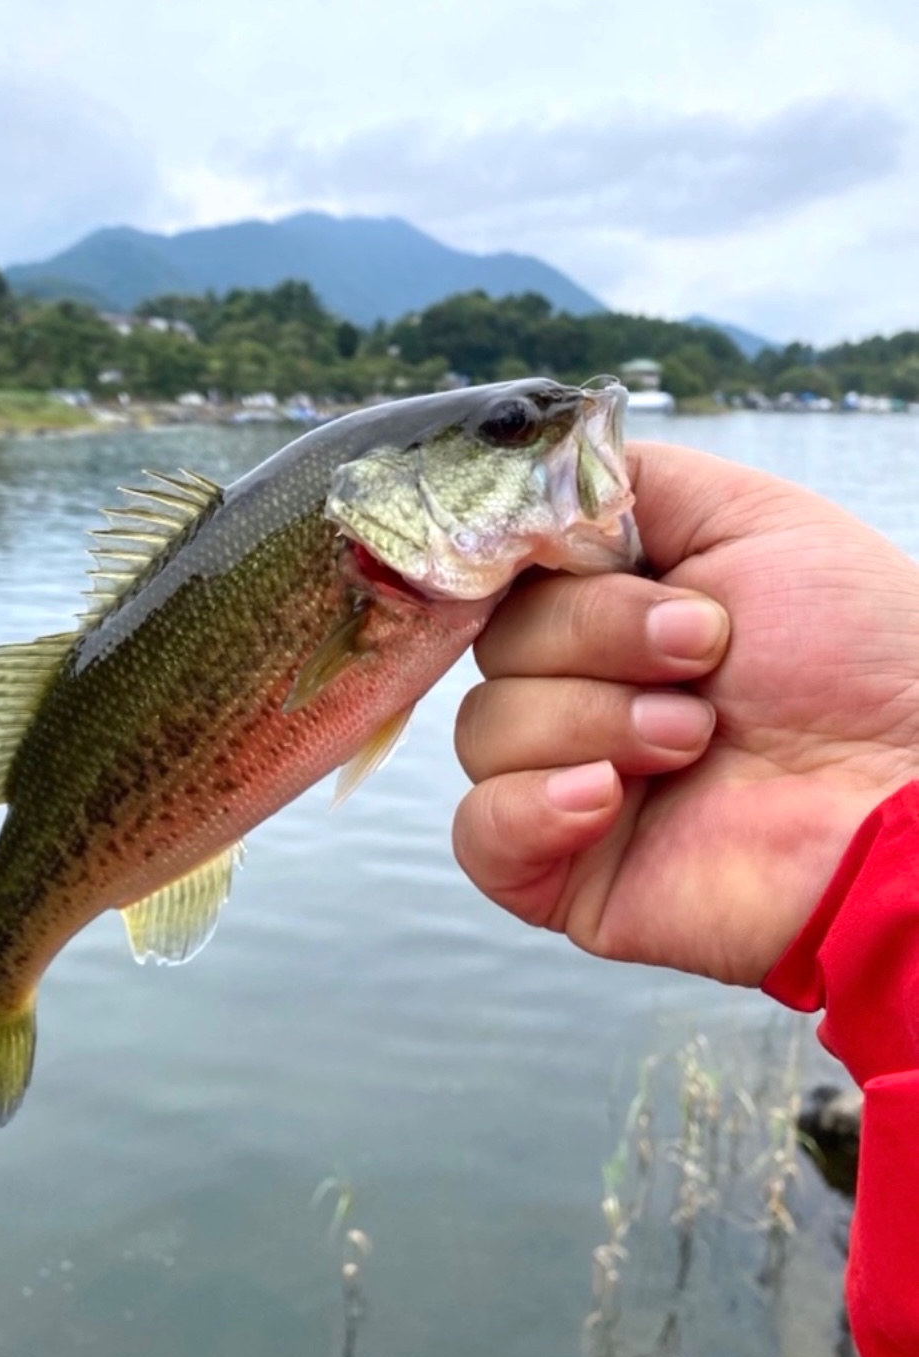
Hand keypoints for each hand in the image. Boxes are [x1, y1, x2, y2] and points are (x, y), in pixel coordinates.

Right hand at [452, 442, 918, 985]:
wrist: (911, 788)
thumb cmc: (861, 654)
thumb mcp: (748, 517)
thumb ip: (624, 483)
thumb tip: (524, 488)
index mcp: (611, 614)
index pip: (505, 573)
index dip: (527, 560)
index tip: (587, 553)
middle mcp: (582, 692)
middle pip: (493, 645)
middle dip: (593, 636)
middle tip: (701, 654)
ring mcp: (569, 784)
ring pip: (483, 730)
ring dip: (591, 720)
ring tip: (696, 739)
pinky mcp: (569, 873)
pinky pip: (480, 834)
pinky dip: (528, 806)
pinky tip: (606, 796)